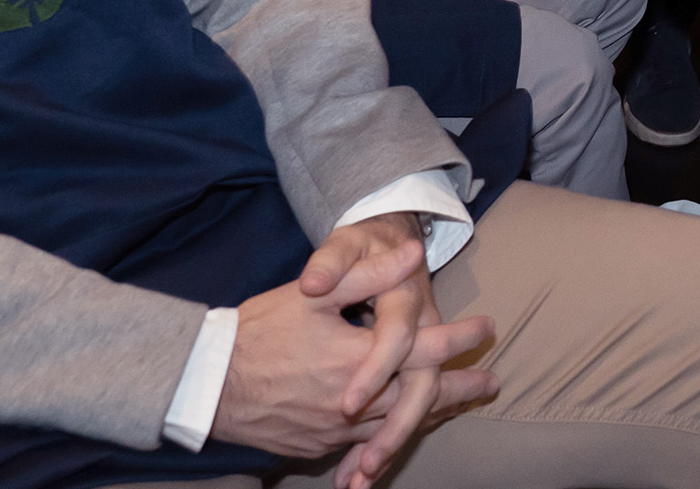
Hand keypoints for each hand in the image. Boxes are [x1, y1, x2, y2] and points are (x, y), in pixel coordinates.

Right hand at [209, 214, 493, 478]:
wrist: (206, 383)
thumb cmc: (258, 331)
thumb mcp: (312, 294)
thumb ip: (366, 274)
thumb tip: (412, 253)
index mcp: (356, 358)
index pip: (424, 348)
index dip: (460, 337)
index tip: (488, 326)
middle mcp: (352, 402)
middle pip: (420, 395)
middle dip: (460, 388)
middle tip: (493, 381)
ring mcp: (334, 430)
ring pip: (396, 424)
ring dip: (431, 413)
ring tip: (458, 403)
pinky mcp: (316, 447)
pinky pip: (365, 444)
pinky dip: (391, 434)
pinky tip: (402, 429)